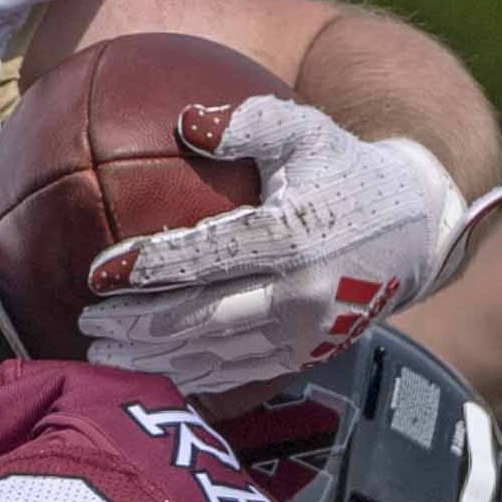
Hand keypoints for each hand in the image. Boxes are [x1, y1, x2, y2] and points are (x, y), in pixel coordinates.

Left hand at [78, 96, 471, 399]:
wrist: (416, 230)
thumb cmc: (345, 169)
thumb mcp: (306, 129)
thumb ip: (247, 122)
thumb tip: (184, 122)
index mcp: (291, 236)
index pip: (205, 258)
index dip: (147, 269)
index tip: (96, 275)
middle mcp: (299, 294)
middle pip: (201, 320)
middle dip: (137, 329)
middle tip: (86, 327)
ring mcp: (304, 334)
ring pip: (216, 358)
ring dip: (156, 363)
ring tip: (105, 362)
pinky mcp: (308, 357)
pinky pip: (240, 377)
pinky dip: (194, 379)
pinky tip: (155, 377)